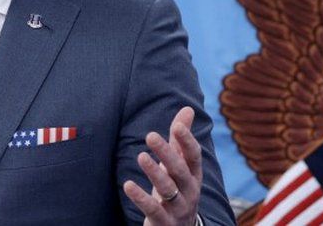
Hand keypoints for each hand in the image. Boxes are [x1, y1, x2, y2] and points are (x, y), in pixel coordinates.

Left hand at [123, 106, 203, 225]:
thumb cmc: (177, 190)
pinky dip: (141, 198)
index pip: (194, 156)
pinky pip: (153, 210)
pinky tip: (128, 185)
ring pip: (168, 189)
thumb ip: (180, 140)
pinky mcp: (164, 222)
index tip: (177, 126)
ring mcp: (178, 208)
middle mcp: (190, 191)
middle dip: (167, 153)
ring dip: (154, 172)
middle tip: (150, 135)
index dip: (188, 141)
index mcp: (194, 175)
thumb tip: (188, 109)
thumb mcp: (179, 166)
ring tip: (141, 157)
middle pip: (180, 171)